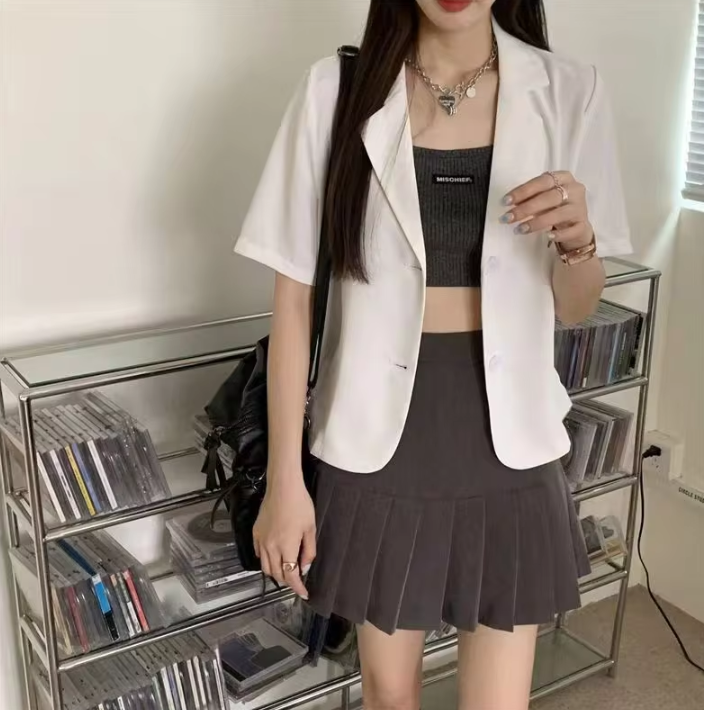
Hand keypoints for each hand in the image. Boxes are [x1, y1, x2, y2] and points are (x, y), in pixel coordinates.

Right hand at [253, 474, 315, 599]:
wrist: (283, 487)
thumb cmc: (300, 504)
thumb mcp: (310, 528)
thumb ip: (308, 551)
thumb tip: (305, 567)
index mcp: (286, 547)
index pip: (291, 576)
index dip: (297, 587)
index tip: (304, 593)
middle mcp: (271, 547)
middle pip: (277, 574)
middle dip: (287, 581)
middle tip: (297, 580)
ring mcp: (261, 540)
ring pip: (266, 567)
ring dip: (276, 573)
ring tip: (285, 571)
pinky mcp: (255, 533)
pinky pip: (259, 554)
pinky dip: (266, 561)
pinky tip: (274, 557)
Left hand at [501, 171, 593, 250]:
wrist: (576, 227)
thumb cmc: (555, 208)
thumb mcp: (543, 198)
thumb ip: (529, 198)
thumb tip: (509, 203)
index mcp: (564, 178)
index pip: (542, 181)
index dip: (523, 191)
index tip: (506, 201)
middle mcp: (575, 190)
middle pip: (549, 197)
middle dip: (526, 208)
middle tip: (508, 218)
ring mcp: (580, 208)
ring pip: (559, 214)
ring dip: (537, 222)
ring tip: (519, 229)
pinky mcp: (583, 226)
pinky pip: (571, 230)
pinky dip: (559, 234)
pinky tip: (547, 236)